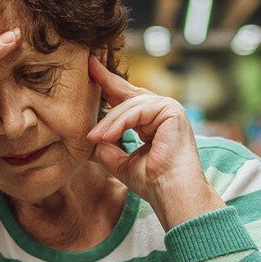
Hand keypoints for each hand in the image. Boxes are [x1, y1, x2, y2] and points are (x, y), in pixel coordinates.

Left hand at [86, 57, 221, 226]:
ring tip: (92, 138)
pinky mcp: (171, 110)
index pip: (127, 100)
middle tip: (89, 67)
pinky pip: (138, 112)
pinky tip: (106, 135)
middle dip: (106, 83)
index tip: (90, 70)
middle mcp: (162, 111)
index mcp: (152, 121)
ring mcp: (168, 108)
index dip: (108, 85)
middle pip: (128, 94)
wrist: (172, 193)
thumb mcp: (122, 163)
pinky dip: (120, 123)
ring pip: (130, 106)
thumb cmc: (153, 183)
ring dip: (108, 123)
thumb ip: (107, 150)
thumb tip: (89, 140)